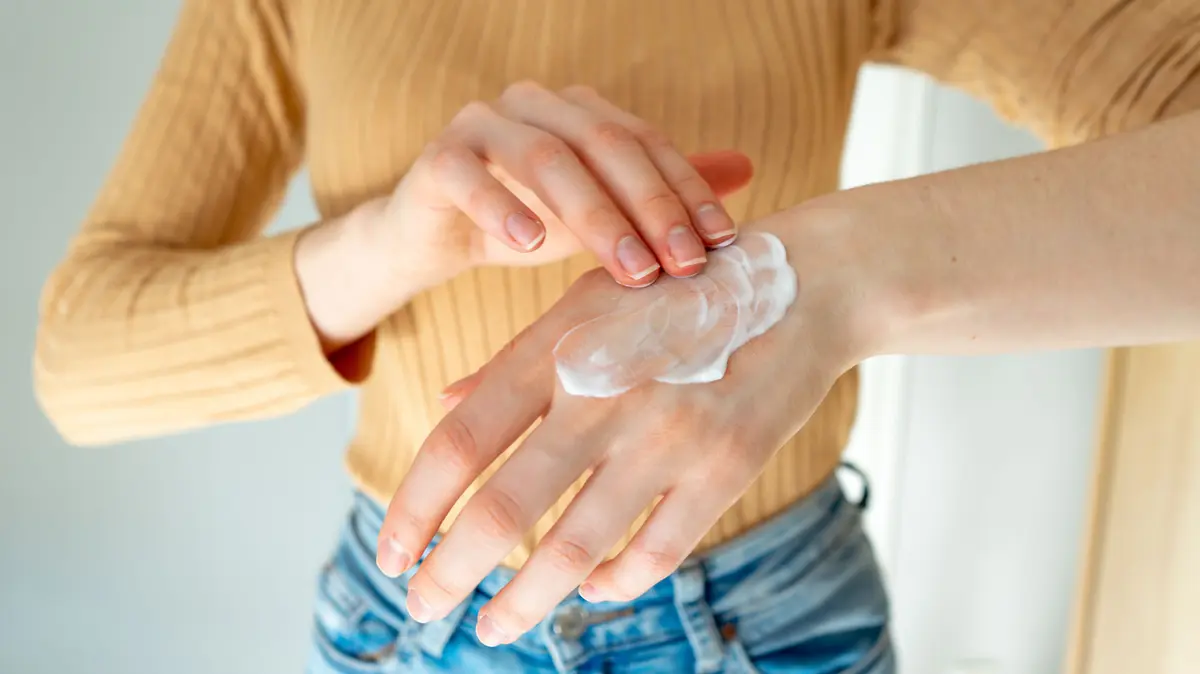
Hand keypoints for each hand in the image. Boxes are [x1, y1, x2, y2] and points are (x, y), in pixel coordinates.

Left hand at [374, 215, 874, 645]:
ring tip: (492, 627)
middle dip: (447, 573)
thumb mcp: (588, 301)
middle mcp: (604, 395)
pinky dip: (615, 583)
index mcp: (559, 348)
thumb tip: (444, 403)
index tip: (390, 553)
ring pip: (575, 550)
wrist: (804, 285)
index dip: (413, 506)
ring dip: (521, 601)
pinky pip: (656, 552)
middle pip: (503, 510)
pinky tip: (590, 593)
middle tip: (420, 609)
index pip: (459, 441)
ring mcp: (667, 437)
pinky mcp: (724, 469)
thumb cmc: (679, 290)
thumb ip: (515, 360)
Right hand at [378, 82, 751, 288]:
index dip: (686, 190)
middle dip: (650, 206)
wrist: (434, 238)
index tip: (720, 243)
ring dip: (593, 214)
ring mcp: (482, 124)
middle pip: (604, 144)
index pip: (646, 143)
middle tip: (680, 264)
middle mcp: (536, 104)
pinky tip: (530, 242)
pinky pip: (468, 175)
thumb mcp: (599, 214)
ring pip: (546, 157)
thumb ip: (659, 193)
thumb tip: (745, 169)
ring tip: (627, 267)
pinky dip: (501, 206)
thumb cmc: (523, 221)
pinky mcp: (436, 158)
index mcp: (581, 112)